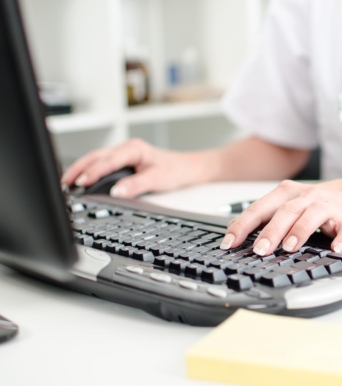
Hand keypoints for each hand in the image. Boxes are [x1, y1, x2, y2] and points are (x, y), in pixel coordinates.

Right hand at [61, 138, 208, 197]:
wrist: (187, 168)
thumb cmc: (175, 170)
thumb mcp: (157, 179)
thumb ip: (136, 186)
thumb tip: (116, 192)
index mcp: (134, 149)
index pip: (108, 160)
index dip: (94, 171)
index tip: (83, 182)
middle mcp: (127, 148)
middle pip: (96, 156)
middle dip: (79, 168)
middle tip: (65, 182)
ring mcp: (124, 153)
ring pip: (97, 158)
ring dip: (82, 168)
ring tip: (68, 181)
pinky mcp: (124, 160)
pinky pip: (102, 162)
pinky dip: (90, 169)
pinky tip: (83, 178)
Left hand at [220, 179, 341, 253]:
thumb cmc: (314, 203)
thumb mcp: (287, 203)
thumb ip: (264, 215)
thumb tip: (233, 230)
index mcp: (285, 193)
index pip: (259, 208)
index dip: (243, 225)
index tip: (229, 242)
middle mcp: (305, 196)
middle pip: (285, 211)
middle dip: (271, 231)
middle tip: (259, 249)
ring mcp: (327, 206)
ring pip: (311, 216)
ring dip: (300, 231)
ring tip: (290, 247)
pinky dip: (341, 238)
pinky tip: (336, 248)